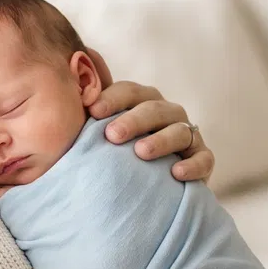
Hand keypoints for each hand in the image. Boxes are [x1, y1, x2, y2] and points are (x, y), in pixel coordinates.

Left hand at [89, 81, 214, 182]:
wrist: (149, 188)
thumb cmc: (117, 154)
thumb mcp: (100, 134)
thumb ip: (87, 111)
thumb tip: (63, 80)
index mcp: (141, 102)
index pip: (129, 91)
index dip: (113, 98)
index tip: (92, 111)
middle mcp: (167, 114)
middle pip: (154, 108)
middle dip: (133, 119)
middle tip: (112, 135)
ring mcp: (187, 136)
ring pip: (180, 131)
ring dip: (160, 140)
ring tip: (140, 152)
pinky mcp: (202, 160)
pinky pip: (204, 159)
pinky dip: (193, 165)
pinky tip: (176, 174)